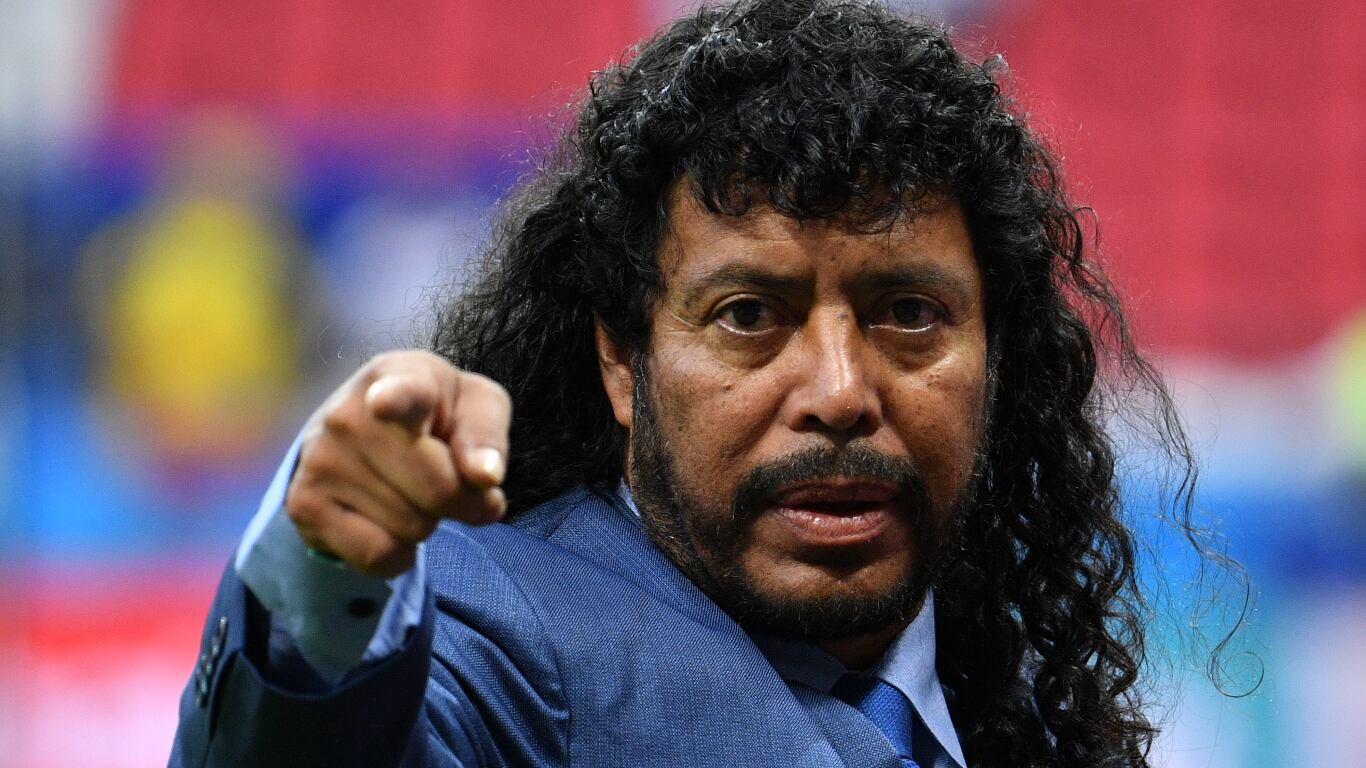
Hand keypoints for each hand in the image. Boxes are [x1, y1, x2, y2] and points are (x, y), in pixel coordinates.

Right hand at [284, 350, 510, 577]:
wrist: (361, 425)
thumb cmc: (434, 414)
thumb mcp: (475, 405)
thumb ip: (486, 435)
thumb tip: (485, 476)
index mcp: (399, 377)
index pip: (400, 392)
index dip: (395, 399)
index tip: (385, 402)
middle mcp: (349, 415)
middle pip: (438, 490)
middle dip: (463, 500)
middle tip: (453, 482)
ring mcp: (321, 460)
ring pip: (412, 527)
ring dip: (427, 522)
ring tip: (408, 489)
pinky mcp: (303, 505)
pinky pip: (378, 556)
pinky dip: (399, 553)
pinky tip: (387, 520)